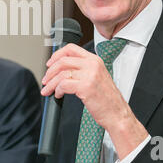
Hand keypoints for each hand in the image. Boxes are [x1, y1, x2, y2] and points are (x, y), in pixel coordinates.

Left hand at [41, 43, 147, 159]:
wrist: (117, 114)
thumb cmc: (107, 99)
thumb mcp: (97, 77)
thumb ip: (82, 69)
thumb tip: (62, 69)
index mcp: (95, 60)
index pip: (71, 48)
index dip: (57, 55)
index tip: (50, 64)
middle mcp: (92, 65)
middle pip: (63, 60)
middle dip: (50, 71)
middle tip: (46, 80)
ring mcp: (89, 75)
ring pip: (61, 73)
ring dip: (51, 83)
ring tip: (48, 90)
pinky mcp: (85, 87)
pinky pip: (63, 84)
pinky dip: (57, 90)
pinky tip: (58, 95)